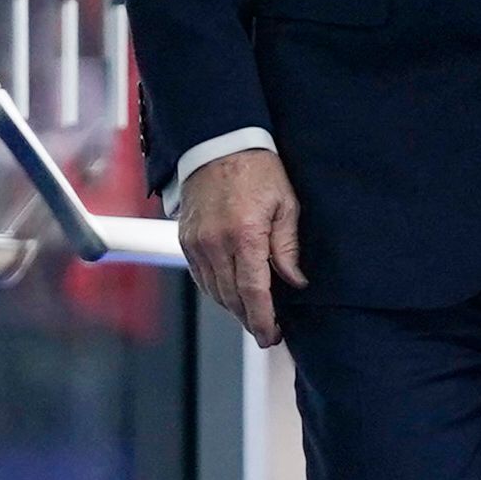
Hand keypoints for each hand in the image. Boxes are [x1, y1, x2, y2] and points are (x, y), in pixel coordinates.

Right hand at [179, 148, 306, 345]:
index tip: (272, 335)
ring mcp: (197, 243)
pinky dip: (216, 291)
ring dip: (234, 309)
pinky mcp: (186, 239)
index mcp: (245, 236)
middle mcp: (215, 244)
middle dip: (250, 320)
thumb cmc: (258, 170)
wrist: (218, 144)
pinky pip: (200, 277)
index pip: (253, 292)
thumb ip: (287, 247)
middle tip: (267, 333)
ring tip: (253, 317)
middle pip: (232, 298)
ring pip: (214, 291)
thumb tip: (294, 281)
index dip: (263, 319)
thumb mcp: (285, 204)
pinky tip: (232, 296)